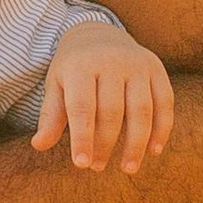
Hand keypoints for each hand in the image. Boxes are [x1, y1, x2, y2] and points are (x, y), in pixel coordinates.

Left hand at [33, 27, 173, 172]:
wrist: (99, 33)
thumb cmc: (73, 68)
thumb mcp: (57, 85)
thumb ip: (51, 115)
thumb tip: (38, 145)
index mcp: (81, 64)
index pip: (82, 107)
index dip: (82, 137)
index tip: (81, 164)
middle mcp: (111, 60)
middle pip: (112, 111)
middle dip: (105, 144)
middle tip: (97, 167)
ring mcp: (137, 63)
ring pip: (141, 110)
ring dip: (136, 144)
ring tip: (127, 168)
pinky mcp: (156, 68)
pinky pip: (164, 103)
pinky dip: (161, 129)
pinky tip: (153, 151)